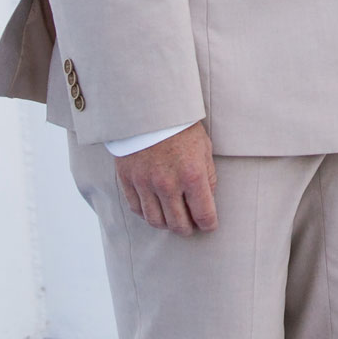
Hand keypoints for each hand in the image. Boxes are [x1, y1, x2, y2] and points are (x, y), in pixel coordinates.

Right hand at [114, 121, 217, 235]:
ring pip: (155, 221)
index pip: (203, 214)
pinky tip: (155, 209)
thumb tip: (207, 199)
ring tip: (173, 220)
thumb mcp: (204, 148)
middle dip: (188, 229)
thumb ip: (207, 176)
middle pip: (178, 224)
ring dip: (167, 225)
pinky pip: (137, 209)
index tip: (209, 225)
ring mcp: (145, 183)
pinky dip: (147, 214)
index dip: (209, 224)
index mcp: (192, 175)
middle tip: (191, 227)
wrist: (149, 108)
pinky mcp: (128, 180)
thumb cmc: (181, 127)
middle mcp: (168, 184)